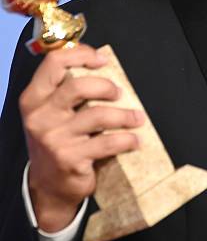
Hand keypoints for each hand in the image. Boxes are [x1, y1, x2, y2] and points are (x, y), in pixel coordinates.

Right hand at [19, 43, 144, 231]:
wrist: (49, 186)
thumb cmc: (58, 139)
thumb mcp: (52, 112)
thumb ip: (67, 89)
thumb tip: (103, 66)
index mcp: (34, 98)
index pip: (54, 62)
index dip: (82, 54)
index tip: (102, 59)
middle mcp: (40, 116)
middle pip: (78, 86)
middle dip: (106, 86)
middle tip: (119, 93)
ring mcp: (54, 138)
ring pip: (99, 115)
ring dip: (125, 115)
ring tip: (137, 118)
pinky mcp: (70, 158)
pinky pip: (108, 142)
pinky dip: (127, 139)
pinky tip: (134, 139)